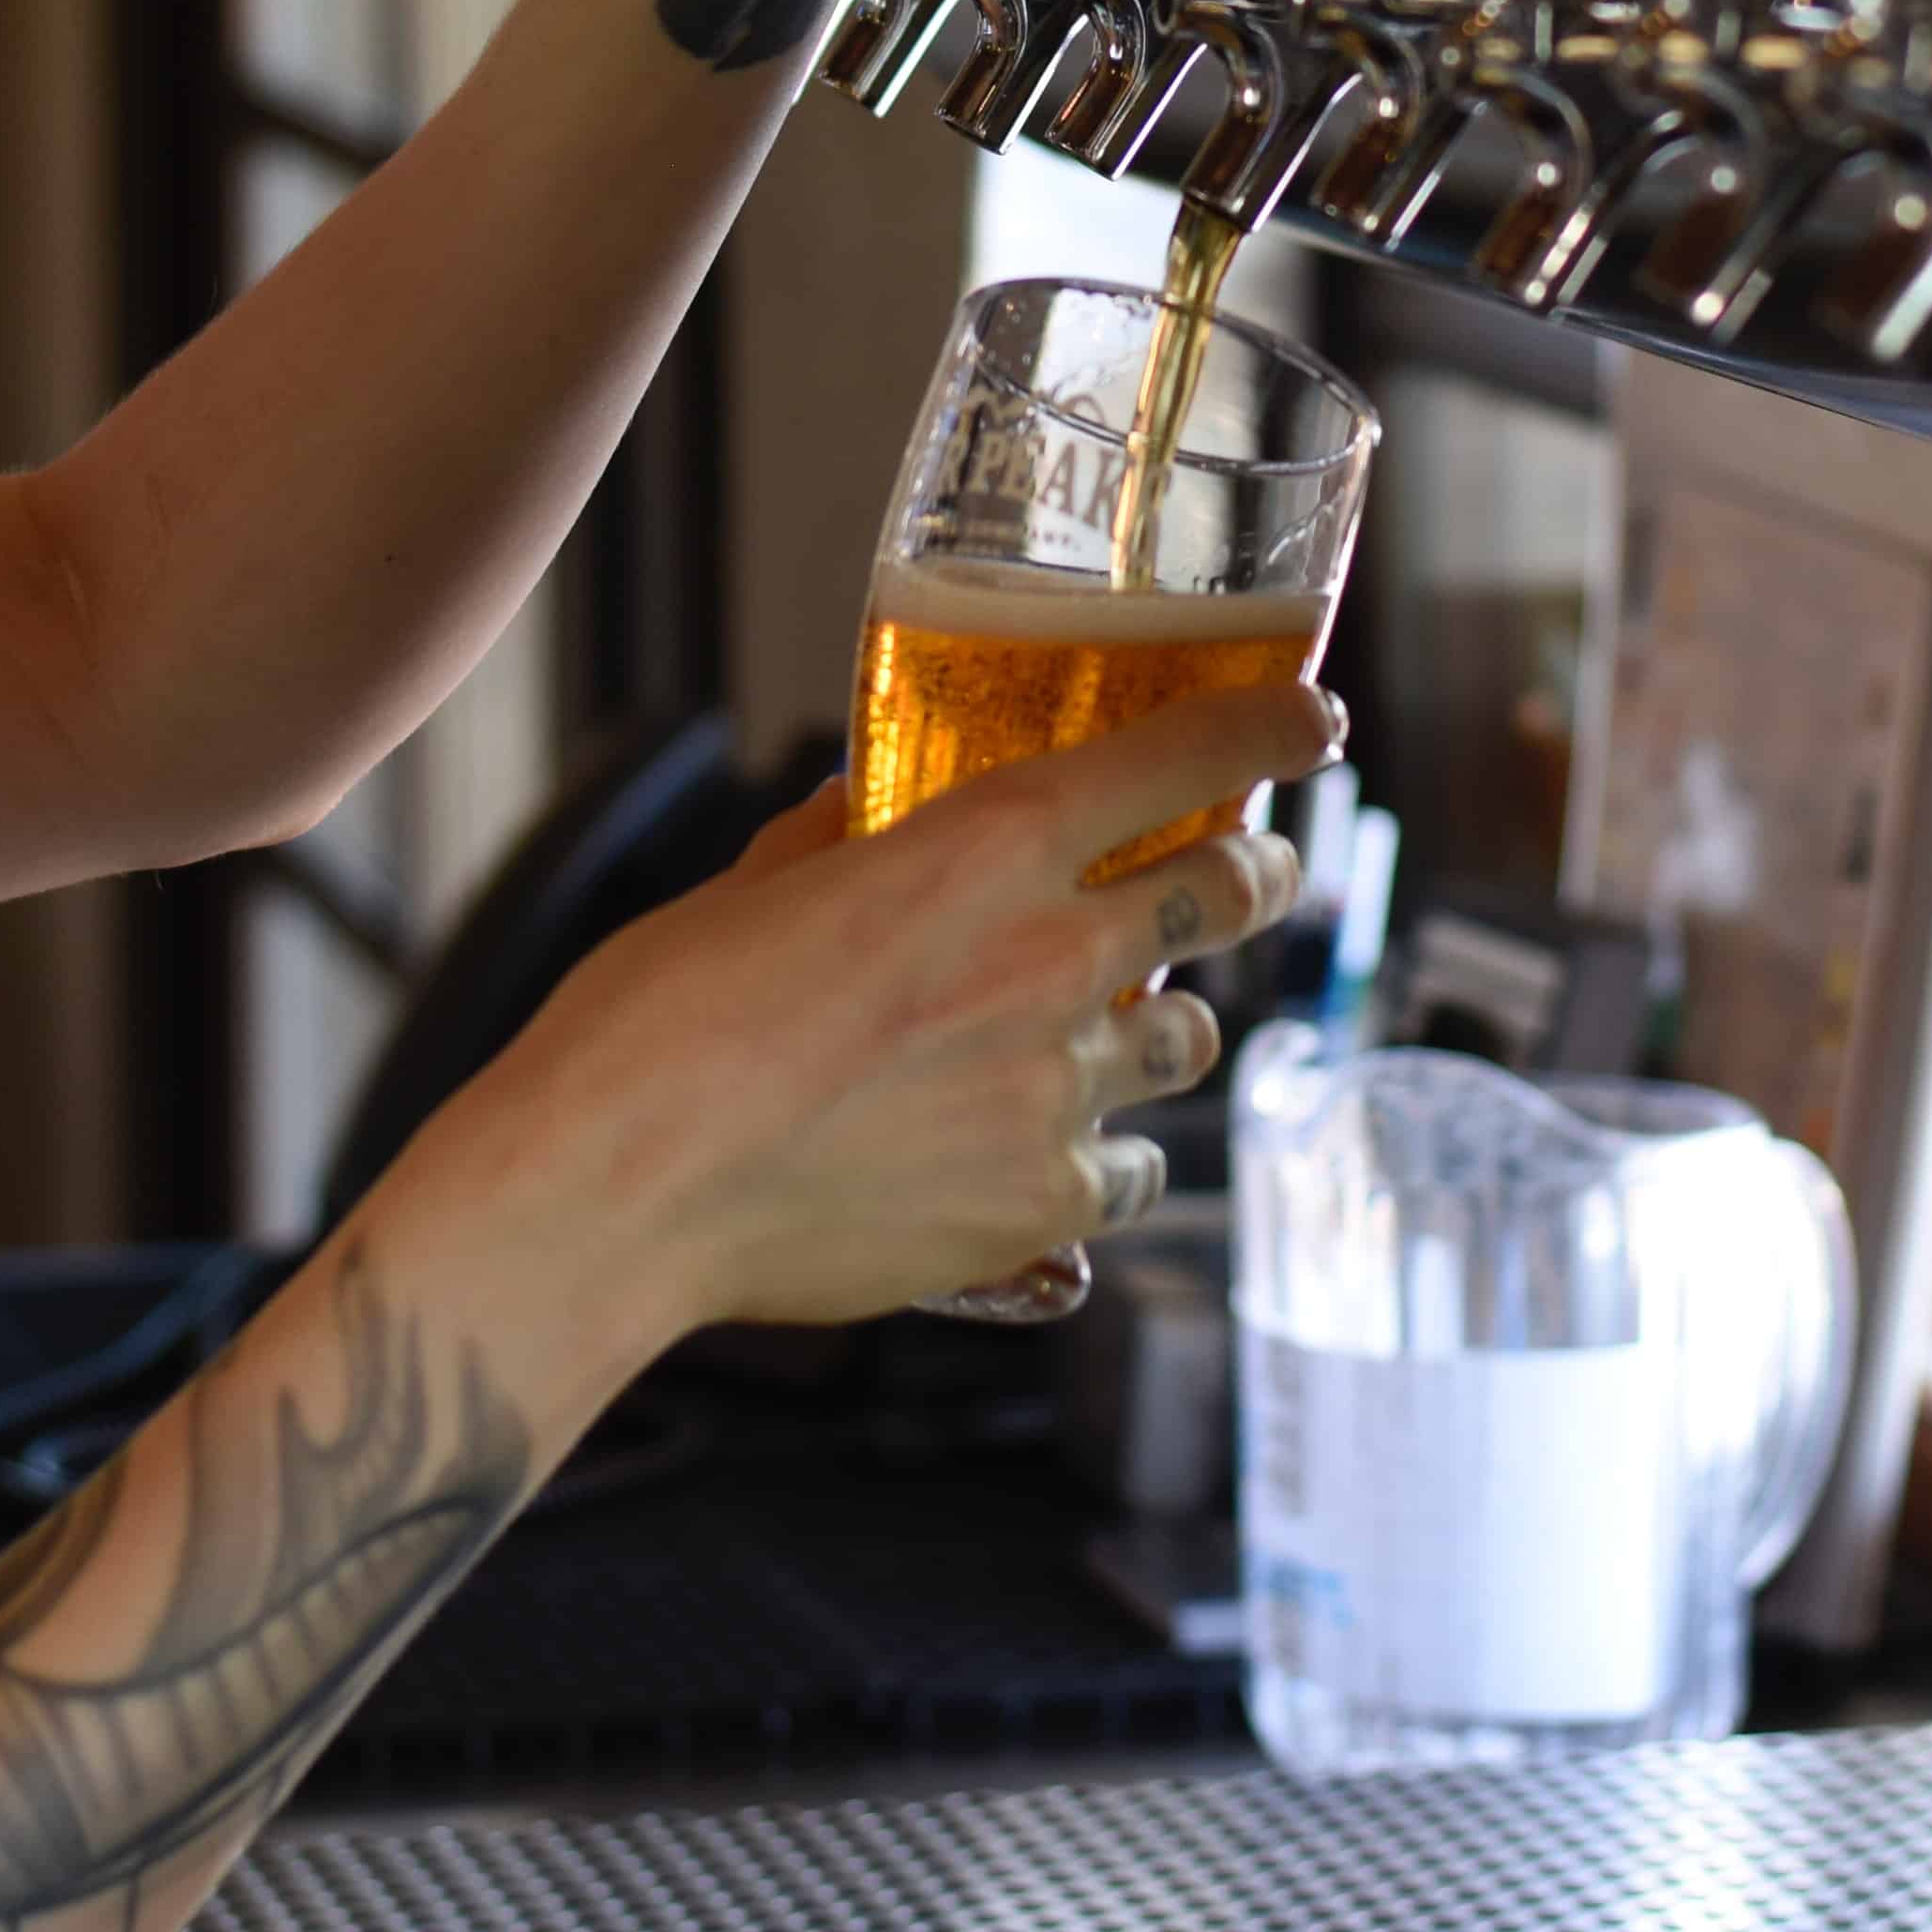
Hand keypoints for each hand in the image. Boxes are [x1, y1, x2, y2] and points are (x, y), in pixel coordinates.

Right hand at [417, 674, 1327, 1343]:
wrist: (619, 1192)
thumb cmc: (656, 1027)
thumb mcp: (755, 887)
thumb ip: (847, 841)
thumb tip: (877, 807)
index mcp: (986, 850)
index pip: (1184, 756)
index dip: (1270, 728)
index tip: (1312, 724)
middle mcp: (1053, 959)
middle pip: (1232, 893)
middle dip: (1254, 872)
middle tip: (1247, 871)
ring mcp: (1060, 1091)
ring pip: (1191, 1042)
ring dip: (1168, 1024)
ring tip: (1125, 1031)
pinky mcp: (1042, 1206)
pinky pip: (1129, 1173)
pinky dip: (1104, 1159)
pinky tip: (1053, 1156)